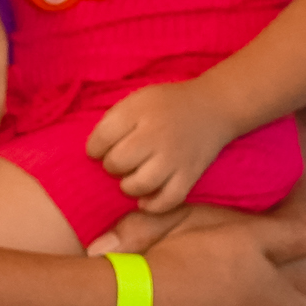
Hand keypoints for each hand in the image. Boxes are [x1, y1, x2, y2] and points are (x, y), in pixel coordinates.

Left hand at [89, 81, 238, 213]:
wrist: (212, 107)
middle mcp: (157, 135)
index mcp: (138, 112)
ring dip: (128, 186)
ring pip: (141, 184)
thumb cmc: (166, 105)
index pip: (102, 137)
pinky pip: (169, 200)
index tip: (98, 151)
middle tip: (118, 163)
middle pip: (118, 162)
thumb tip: (94, 152)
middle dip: (111, 166)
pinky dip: (153, 205)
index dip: (93, 149)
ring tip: (129, 180)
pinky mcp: (190, 175)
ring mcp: (175, 158)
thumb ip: (113, 122)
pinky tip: (144, 200)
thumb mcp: (136, 100)